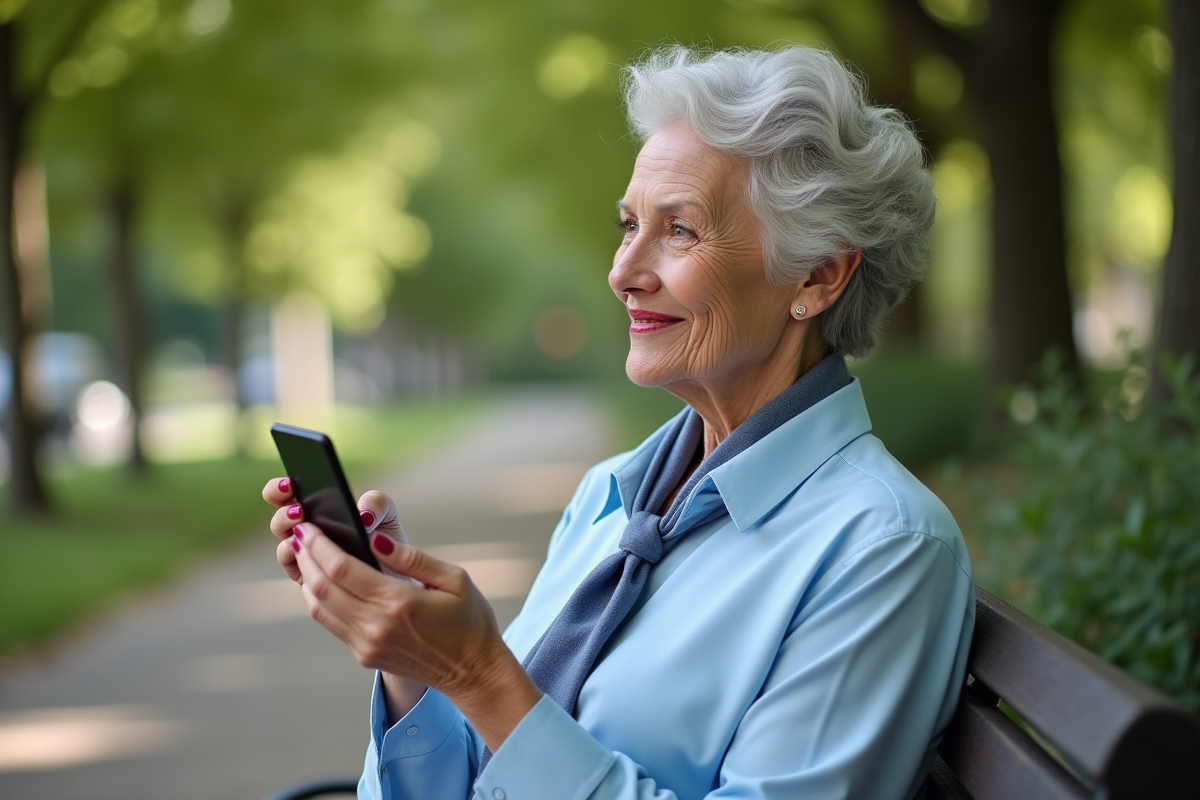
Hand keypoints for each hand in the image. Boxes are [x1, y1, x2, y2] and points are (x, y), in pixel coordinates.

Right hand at [261, 479, 404, 584]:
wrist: (395, 573)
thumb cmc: (385, 539)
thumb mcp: (385, 513)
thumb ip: (375, 503)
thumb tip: (362, 514)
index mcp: (316, 509)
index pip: (286, 494)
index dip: (279, 488)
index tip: (289, 483)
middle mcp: (306, 531)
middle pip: (280, 518)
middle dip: (282, 509)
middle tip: (299, 508)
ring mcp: (305, 555)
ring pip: (285, 541)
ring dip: (288, 530)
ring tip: (302, 523)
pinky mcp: (308, 578)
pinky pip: (293, 566)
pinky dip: (294, 555)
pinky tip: (302, 547)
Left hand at [291, 522, 542, 750]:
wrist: (472, 672)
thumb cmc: (469, 621)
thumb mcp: (454, 579)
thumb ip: (412, 558)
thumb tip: (375, 538)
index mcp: (399, 602)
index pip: (342, 568)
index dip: (319, 545)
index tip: (308, 526)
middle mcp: (376, 626)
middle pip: (322, 586)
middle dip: (306, 556)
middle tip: (300, 533)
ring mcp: (366, 645)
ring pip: (319, 607)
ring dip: (307, 578)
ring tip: (304, 553)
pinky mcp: (364, 656)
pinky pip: (331, 622)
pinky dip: (319, 598)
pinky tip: (321, 581)